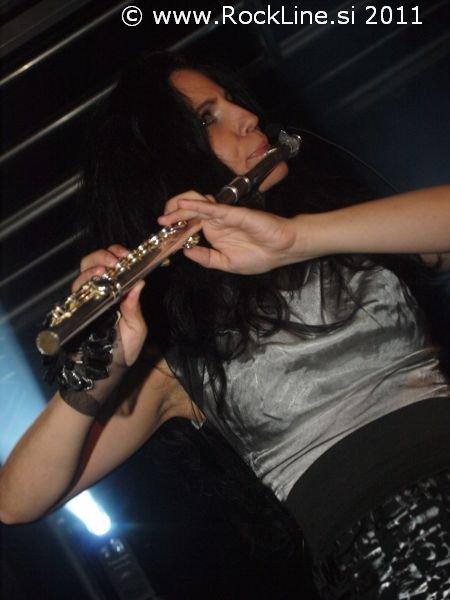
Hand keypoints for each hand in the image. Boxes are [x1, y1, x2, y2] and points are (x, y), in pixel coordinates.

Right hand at [72, 245, 146, 366]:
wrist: (109, 372)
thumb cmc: (124, 350)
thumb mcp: (136, 328)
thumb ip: (135, 306)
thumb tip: (140, 282)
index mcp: (116, 292)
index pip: (112, 264)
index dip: (117, 255)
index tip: (127, 256)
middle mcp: (98, 293)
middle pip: (93, 263)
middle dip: (103, 257)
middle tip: (114, 262)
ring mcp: (85, 301)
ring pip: (82, 274)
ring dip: (93, 269)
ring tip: (104, 271)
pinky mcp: (74, 312)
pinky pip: (74, 294)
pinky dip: (84, 285)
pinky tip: (94, 285)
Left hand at [158, 193, 310, 273]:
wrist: (282, 251)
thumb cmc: (260, 256)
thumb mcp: (226, 264)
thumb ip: (206, 258)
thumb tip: (186, 252)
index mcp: (215, 233)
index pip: (191, 226)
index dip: (176, 228)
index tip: (163, 234)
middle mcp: (217, 223)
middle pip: (190, 215)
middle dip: (174, 216)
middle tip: (161, 221)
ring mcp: (224, 216)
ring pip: (197, 208)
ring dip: (180, 210)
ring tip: (166, 215)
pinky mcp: (234, 213)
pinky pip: (212, 208)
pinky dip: (197, 205)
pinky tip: (184, 205)